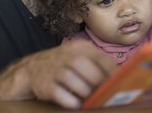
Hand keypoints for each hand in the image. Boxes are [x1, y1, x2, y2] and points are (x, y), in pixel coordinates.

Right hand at [0, 40, 116, 108]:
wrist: (32, 69)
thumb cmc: (64, 64)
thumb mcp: (80, 56)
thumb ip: (98, 63)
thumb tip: (119, 77)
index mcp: (80, 47)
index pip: (101, 58)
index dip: (112, 72)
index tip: (119, 82)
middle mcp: (67, 55)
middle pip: (88, 69)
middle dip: (98, 83)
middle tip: (104, 92)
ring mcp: (54, 69)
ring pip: (75, 81)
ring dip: (85, 92)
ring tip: (90, 97)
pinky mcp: (44, 84)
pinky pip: (60, 94)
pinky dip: (71, 101)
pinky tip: (76, 104)